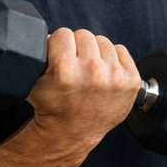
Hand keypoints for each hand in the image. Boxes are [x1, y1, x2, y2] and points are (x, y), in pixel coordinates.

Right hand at [26, 28, 142, 144]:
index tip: (58, 56)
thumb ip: (39, 55)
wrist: (73, 132)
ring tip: (88, 70)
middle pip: (84, 35)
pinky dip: (112, 58)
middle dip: (76, 47)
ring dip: (95, 52)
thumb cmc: (54, 107)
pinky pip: (121, 50)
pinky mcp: (131, 80)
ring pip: (103, 41)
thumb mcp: (35, 82)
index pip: (63, 34)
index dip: (58, 44)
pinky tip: (103, 73)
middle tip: (74, 64)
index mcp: (66, 70)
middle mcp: (93, 72)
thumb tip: (49, 35)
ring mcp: (115, 76)